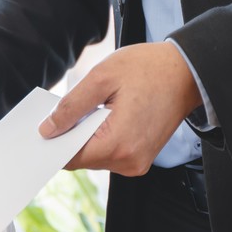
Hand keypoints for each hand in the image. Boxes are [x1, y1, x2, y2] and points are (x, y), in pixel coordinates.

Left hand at [38, 42, 203, 174]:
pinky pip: (110, 153)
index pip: (70, 157)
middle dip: (70, 136)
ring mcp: (137, 162)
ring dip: (87, 136)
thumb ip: (71, 107)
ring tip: (94, 108)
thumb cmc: (149, 69)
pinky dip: (101, 137)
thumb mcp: (101, 78)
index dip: (53, 142)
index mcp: (118, 145)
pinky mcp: (141, 157)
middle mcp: (129, 162)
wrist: (188, 71)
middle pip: (82, 159)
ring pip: (95, 156)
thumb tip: (48, 129)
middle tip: (68, 110)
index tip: (43, 128)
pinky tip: (105, 115)